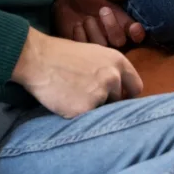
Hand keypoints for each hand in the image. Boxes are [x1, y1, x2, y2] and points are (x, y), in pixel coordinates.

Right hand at [11, 27, 143, 117]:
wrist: (37, 58)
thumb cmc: (62, 55)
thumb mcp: (93, 54)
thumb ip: (109, 70)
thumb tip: (119, 89)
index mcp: (117, 61)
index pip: (136, 87)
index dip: (127, 95)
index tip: (119, 100)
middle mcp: (113, 77)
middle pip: (118, 101)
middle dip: (104, 101)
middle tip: (84, 94)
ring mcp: (100, 94)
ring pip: (102, 111)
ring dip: (90, 108)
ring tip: (72, 94)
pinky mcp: (85, 109)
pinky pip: (85, 119)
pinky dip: (76, 114)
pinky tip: (65, 101)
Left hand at [53, 0, 144, 47]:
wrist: (67, 3)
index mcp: (124, 22)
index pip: (137, 34)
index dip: (137, 33)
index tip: (133, 26)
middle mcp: (115, 36)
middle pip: (120, 42)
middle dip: (113, 27)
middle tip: (103, 10)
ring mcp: (100, 45)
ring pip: (103, 47)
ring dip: (94, 31)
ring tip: (87, 18)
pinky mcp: (85, 50)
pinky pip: (86, 50)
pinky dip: (81, 36)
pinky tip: (77, 26)